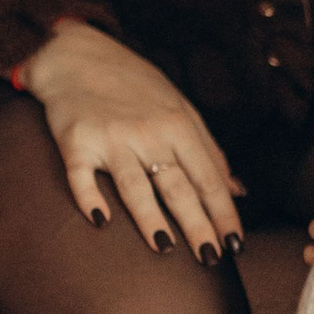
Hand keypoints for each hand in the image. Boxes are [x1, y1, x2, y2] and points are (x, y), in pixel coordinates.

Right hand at [20, 23, 241, 260]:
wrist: (77, 55)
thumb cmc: (134, 86)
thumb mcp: (180, 108)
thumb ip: (208, 151)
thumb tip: (237, 191)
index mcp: (179, 125)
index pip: (208, 177)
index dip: (224, 213)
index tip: (235, 244)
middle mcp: (148, 132)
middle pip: (178, 186)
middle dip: (197, 225)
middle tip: (211, 258)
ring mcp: (111, 137)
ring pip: (135, 185)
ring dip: (151, 218)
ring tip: (165, 248)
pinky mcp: (76, 141)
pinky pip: (82, 175)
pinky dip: (90, 197)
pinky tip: (101, 220)